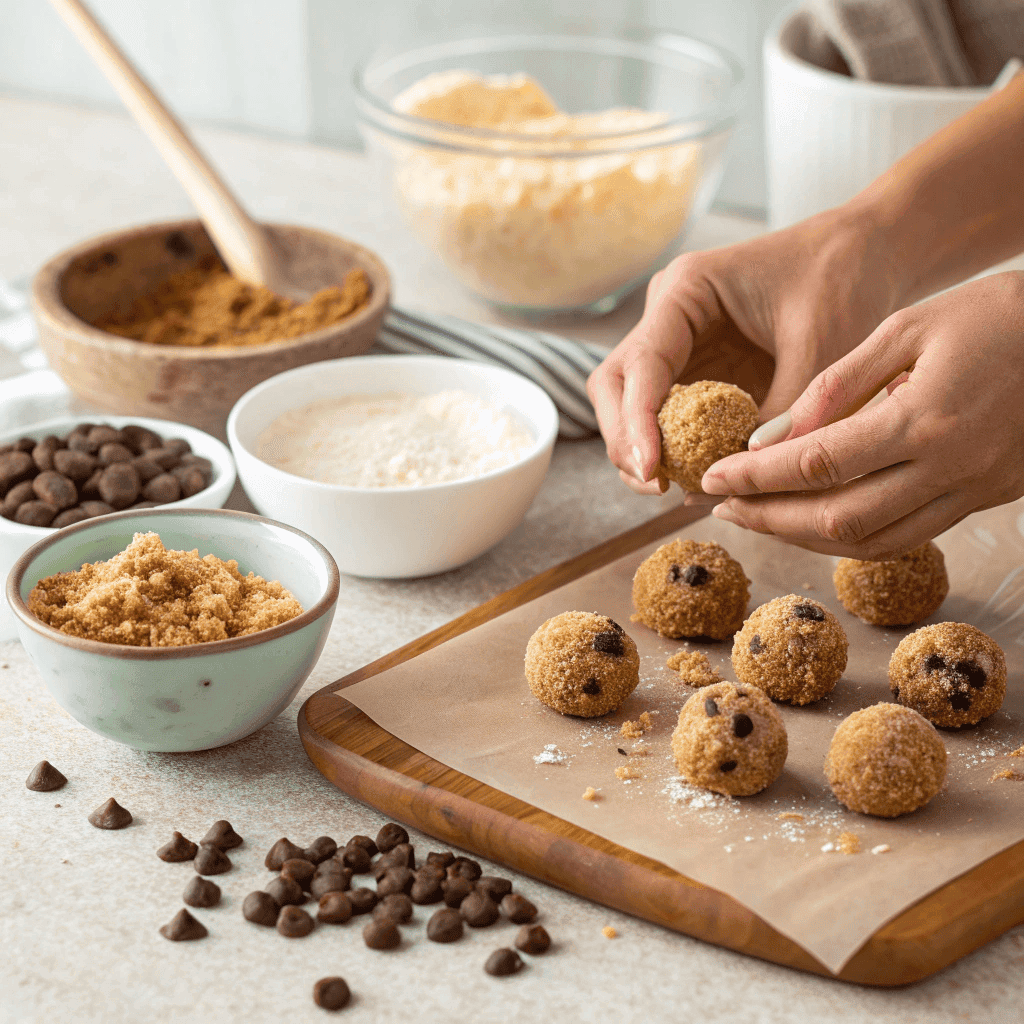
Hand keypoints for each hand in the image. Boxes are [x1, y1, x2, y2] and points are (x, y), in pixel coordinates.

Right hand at [586, 204, 899, 494]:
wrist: (868, 253)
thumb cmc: (844, 279)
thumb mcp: (820, 350)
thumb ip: (780, 415)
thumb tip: (742, 478)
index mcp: (687, 289)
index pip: (641, 363)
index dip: (637, 422)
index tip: (651, 470)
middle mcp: (669, 315)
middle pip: (615, 386)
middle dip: (626, 439)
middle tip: (655, 486)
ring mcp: (679, 344)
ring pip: (631, 405)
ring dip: (644, 449)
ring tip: (674, 490)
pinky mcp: (698, 369)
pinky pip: (669, 415)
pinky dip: (675, 447)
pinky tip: (696, 476)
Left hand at [702, 272, 1023, 558]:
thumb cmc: (998, 314)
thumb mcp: (908, 326)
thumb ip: (836, 385)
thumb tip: (770, 438)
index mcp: (925, 417)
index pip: (816, 465)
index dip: (756, 478)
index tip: (713, 479)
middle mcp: (949, 467)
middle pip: (837, 520)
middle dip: (769, 519)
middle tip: (724, 506)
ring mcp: (972, 492)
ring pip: (870, 543)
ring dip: (804, 539)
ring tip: (759, 518)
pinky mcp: (984, 500)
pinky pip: (905, 537)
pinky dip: (850, 538)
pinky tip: (815, 521)